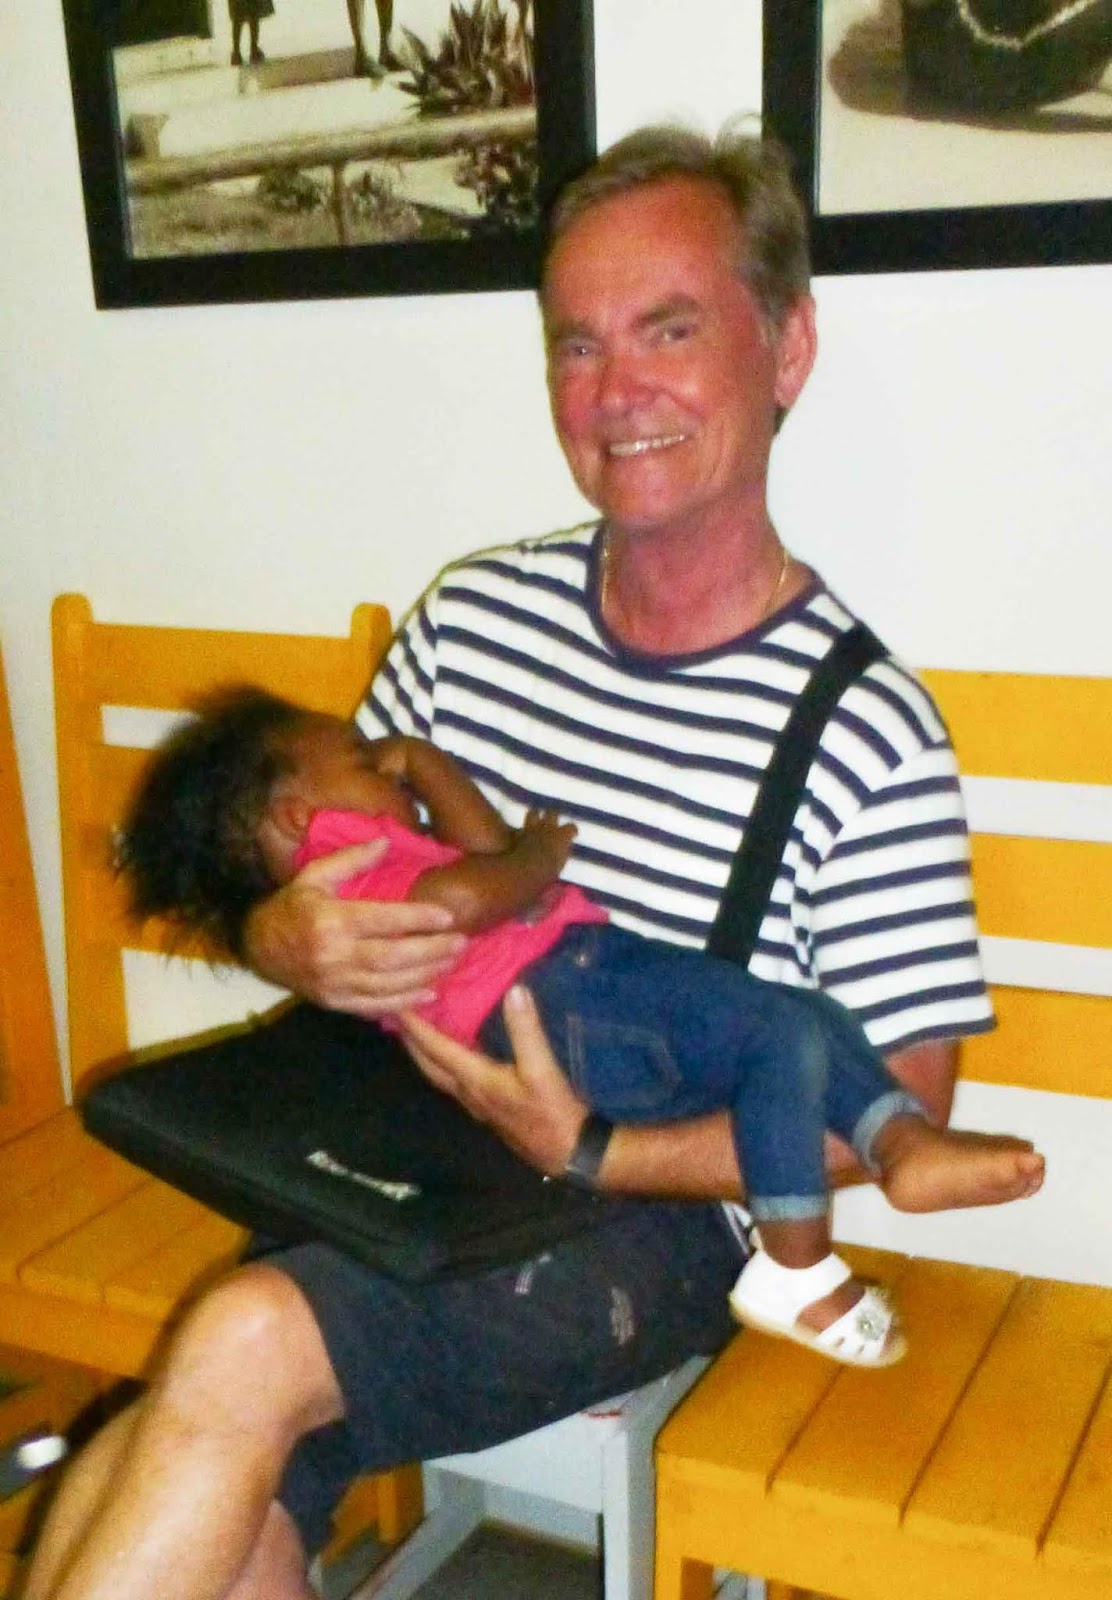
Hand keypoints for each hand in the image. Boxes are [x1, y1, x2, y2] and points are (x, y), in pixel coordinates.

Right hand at [243, 840, 466, 1018]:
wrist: (260, 948)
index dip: (418, 919)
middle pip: (393, 957)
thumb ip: (350, 859)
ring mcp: (335, 983)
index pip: (383, 920)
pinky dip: (405, 1003)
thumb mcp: (314, 876)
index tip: (448, 916)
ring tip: (452, 962)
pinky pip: (375, 1006)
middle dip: (431, 950)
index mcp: (331, 921)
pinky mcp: (336, 1002)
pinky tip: (430, 993)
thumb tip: (386, 841)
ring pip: (389, 985)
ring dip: (425, 975)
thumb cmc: (293, 907)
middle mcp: (334, 955)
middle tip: (461, 942)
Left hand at [398, 985, 587, 1175]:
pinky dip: (446, 1059)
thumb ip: (526, 1030)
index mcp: (475, 1080)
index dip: (416, 1026)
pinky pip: (456, 1077)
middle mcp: (468, 1092)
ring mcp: (477, 1102)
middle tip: (397, 1013)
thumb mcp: (542, 1069)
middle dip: (410, 1040)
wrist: (568, 1152)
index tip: (398, 1004)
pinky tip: (455, 1049)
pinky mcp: (489, 1106)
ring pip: (439, 1073)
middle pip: (428, 1064)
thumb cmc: (552, 1112)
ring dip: (425, 1051)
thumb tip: (514, 991)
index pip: (436, 1049)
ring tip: (418, 1028)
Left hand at [515, 808, 576, 873]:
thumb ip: (563, 853)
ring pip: (534, 812)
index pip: (571, 827)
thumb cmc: (548, 870)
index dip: (572, 830)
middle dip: (553, 815)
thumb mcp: (561, 863)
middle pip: (553, 813)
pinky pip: (519, 826)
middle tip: (553, 818)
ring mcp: (532, 828)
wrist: (526, 869)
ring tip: (535, 817)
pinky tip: (521, 832)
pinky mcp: (518, 833)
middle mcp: (548, 827)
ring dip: (535, 814)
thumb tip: (564, 849)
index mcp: (562, 835)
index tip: (573, 833)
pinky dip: (522, 829)